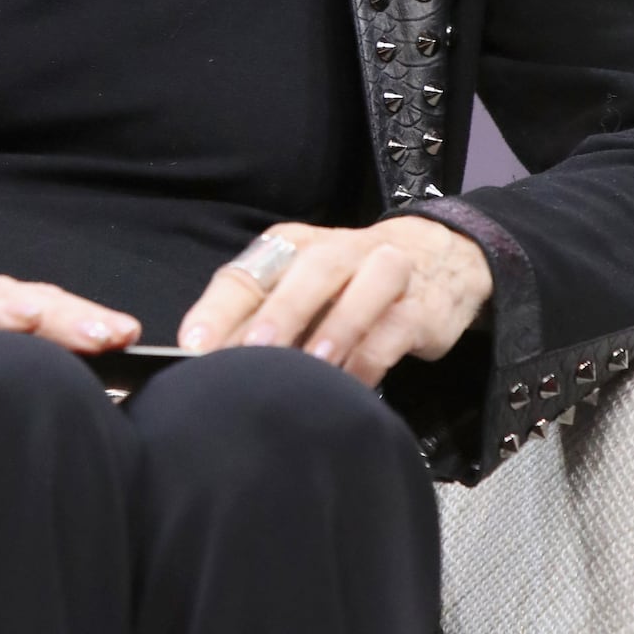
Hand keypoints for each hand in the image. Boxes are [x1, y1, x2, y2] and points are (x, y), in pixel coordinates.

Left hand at [175, 217, 492, 388]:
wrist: (439, 259)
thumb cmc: (349, 284)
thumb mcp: (301, 291)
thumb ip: (257, 321)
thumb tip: (204, 366)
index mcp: (291, 248)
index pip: (249, 271)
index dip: (219, 308)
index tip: (193, 346)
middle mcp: (335, 252)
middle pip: (307, 271)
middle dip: (280, 310)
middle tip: (253, 349)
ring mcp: (382, 273)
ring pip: (358, 291)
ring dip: (334, 327)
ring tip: (311, 366)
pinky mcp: (417, 307)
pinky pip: (393, 329)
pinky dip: (371, 357)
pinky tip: (352, 385)